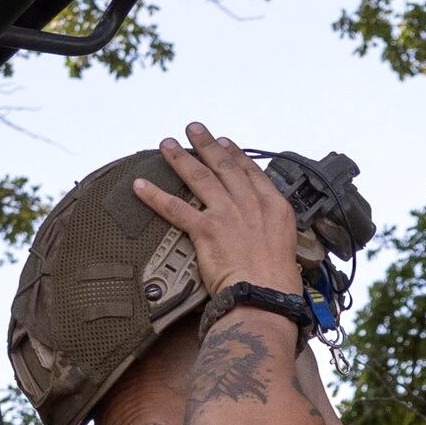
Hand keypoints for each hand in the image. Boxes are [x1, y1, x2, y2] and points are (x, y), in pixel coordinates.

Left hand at [130, 124, 309, 305]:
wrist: (265, 295)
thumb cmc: (276, 280)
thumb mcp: (284, 243)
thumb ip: (270, 227)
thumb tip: (261, 228)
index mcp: (273, 206)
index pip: (249, 171)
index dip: (234, 154)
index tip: (223, 142)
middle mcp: (250, 204)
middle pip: (223, 166)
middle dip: (205, 144)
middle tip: (193, 129)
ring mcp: (227, 214)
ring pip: (199, 178)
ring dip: (180, 158)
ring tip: (167, 144)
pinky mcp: (206, 229)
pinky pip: (175, 208)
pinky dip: (155, 196)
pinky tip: (141, 186)